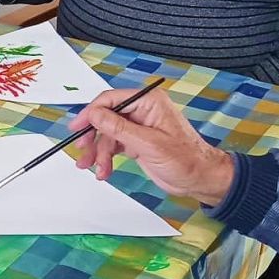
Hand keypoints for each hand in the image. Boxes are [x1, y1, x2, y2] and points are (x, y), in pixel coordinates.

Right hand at [70, 87, 235, 203]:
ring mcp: (138, 127)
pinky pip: (114, 146)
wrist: (200, 179)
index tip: (78, 126)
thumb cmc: (187, 159)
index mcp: (149, 102)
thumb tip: (96, 114)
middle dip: (93, 137)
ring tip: (96, 167)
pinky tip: (104, 170)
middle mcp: (142, 112)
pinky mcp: (137, 142)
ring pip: (107, 135)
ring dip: (98, 152)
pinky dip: (106, 158)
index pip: (111, 100)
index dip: (91, 113)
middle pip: (105, 118)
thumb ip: (119, 128)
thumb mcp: (149, 143)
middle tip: (83, 150)